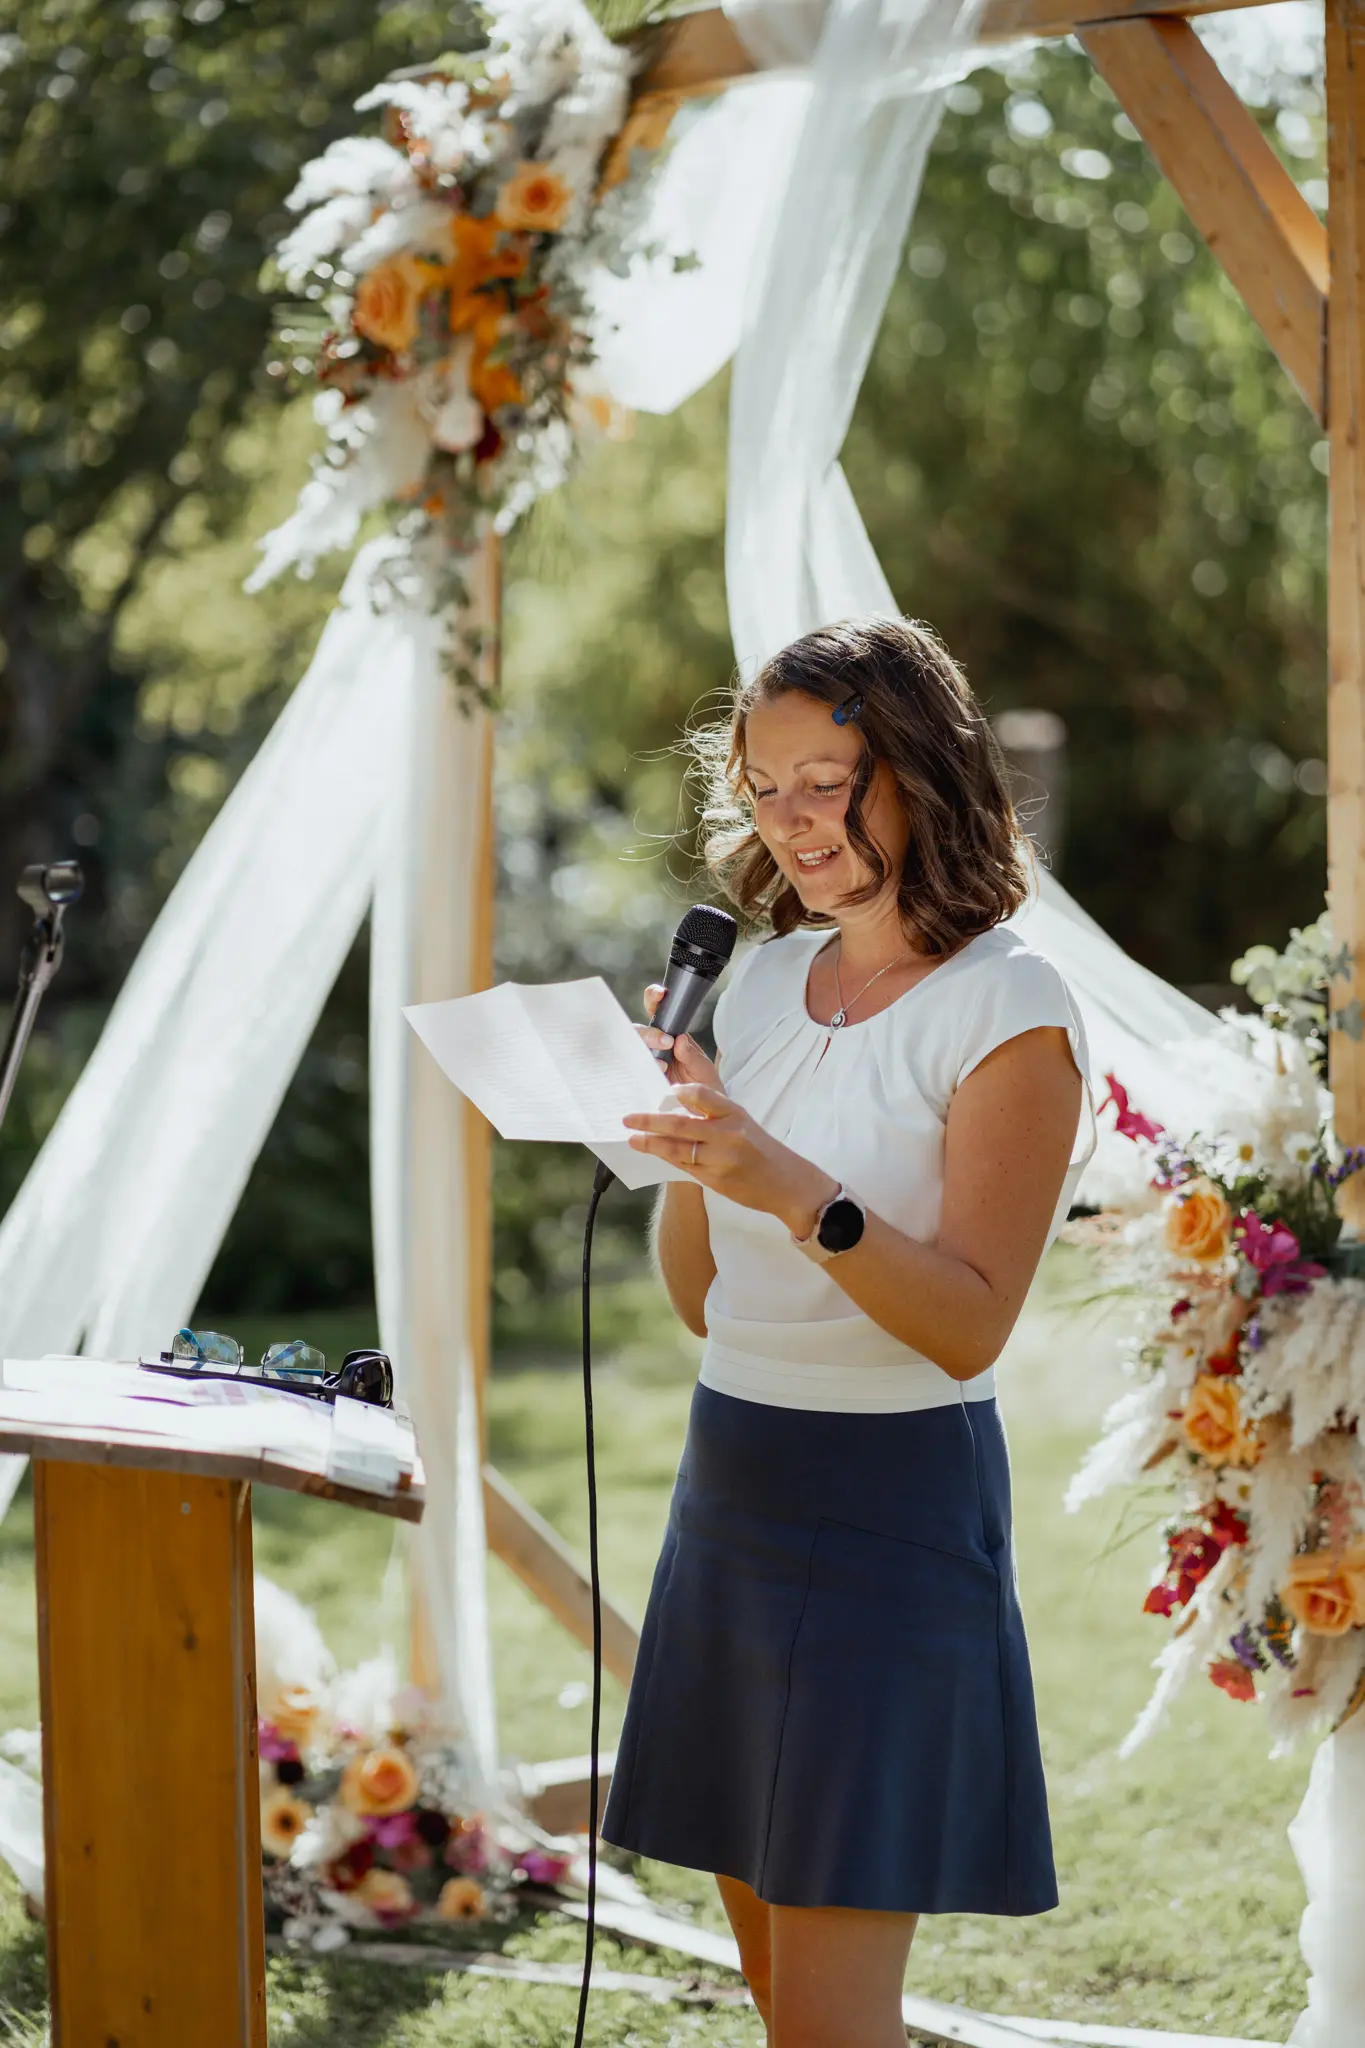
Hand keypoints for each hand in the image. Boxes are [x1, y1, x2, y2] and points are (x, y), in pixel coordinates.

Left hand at [624, 1082, 836, 1233]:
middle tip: (628, 1118)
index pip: (705, 1096)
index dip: (683, 1092)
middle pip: (681, 1125)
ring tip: (633, 1139)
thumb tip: (675, 1104)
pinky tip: (653, 1152)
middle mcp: (728, 1134)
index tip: (666, 1090)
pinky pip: (684, 1167)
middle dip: (650, 1121)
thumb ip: (713, 1113)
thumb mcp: (742, 1122)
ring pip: (677, 1150)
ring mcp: (721, 1159)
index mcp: (735, 1114)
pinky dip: (666, 1158)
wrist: (786, 1183)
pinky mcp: (715, 1180)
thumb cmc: (761, 1148)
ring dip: (651, 1144)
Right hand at [637, 984, 724, 1091]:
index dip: (653, 998)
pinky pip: (630, 1072)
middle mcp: (654, 1047)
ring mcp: (645, 1063)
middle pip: (638, 1030)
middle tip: (666, 1042)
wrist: (705, 1115)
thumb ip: (692, 1055)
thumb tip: (679, 1039)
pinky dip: (636, 1071)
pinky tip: (653, 1077)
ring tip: (663, 1066)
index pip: (658, 1011)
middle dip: (649, 1032)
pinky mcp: (641, 1081)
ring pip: (631, 1049)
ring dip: (643, 1052)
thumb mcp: (703, 1070)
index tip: (660, 994)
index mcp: (671, 1036)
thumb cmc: (704, 1087)